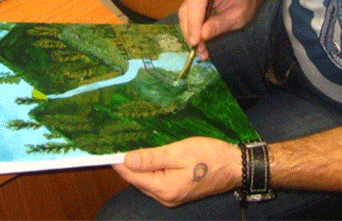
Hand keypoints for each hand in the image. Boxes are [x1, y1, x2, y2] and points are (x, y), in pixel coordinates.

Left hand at [113, 137, 240, 206]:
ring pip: (147, 182)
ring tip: (131, 148)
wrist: (234, 167)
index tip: (107, 149)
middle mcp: (165, 197)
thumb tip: (126, 160)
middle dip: (128, 165)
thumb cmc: (209, 156)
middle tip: (118, 144)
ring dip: (139, 167)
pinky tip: (150, 158)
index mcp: (164, 188)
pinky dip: (151, 171)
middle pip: (138, 181)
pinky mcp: (178, 192)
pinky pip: (157, 182)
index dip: (119, 162)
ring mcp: (172, 197)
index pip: (132, 176)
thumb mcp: (180, 152)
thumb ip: (152, 157)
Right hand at [178, 0, 256, 59]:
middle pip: (186, 10)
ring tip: (200, 50)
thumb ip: (220, 24)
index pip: (196, 3)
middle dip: (190, 33)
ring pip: (184, 14)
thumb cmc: (245, 0)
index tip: (195, 42)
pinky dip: (191, 29)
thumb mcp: (238, 15)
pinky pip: (186, 14)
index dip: (193, 24)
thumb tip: (203, 35)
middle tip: (199, 51)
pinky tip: (198, 41)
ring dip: (189, 33)